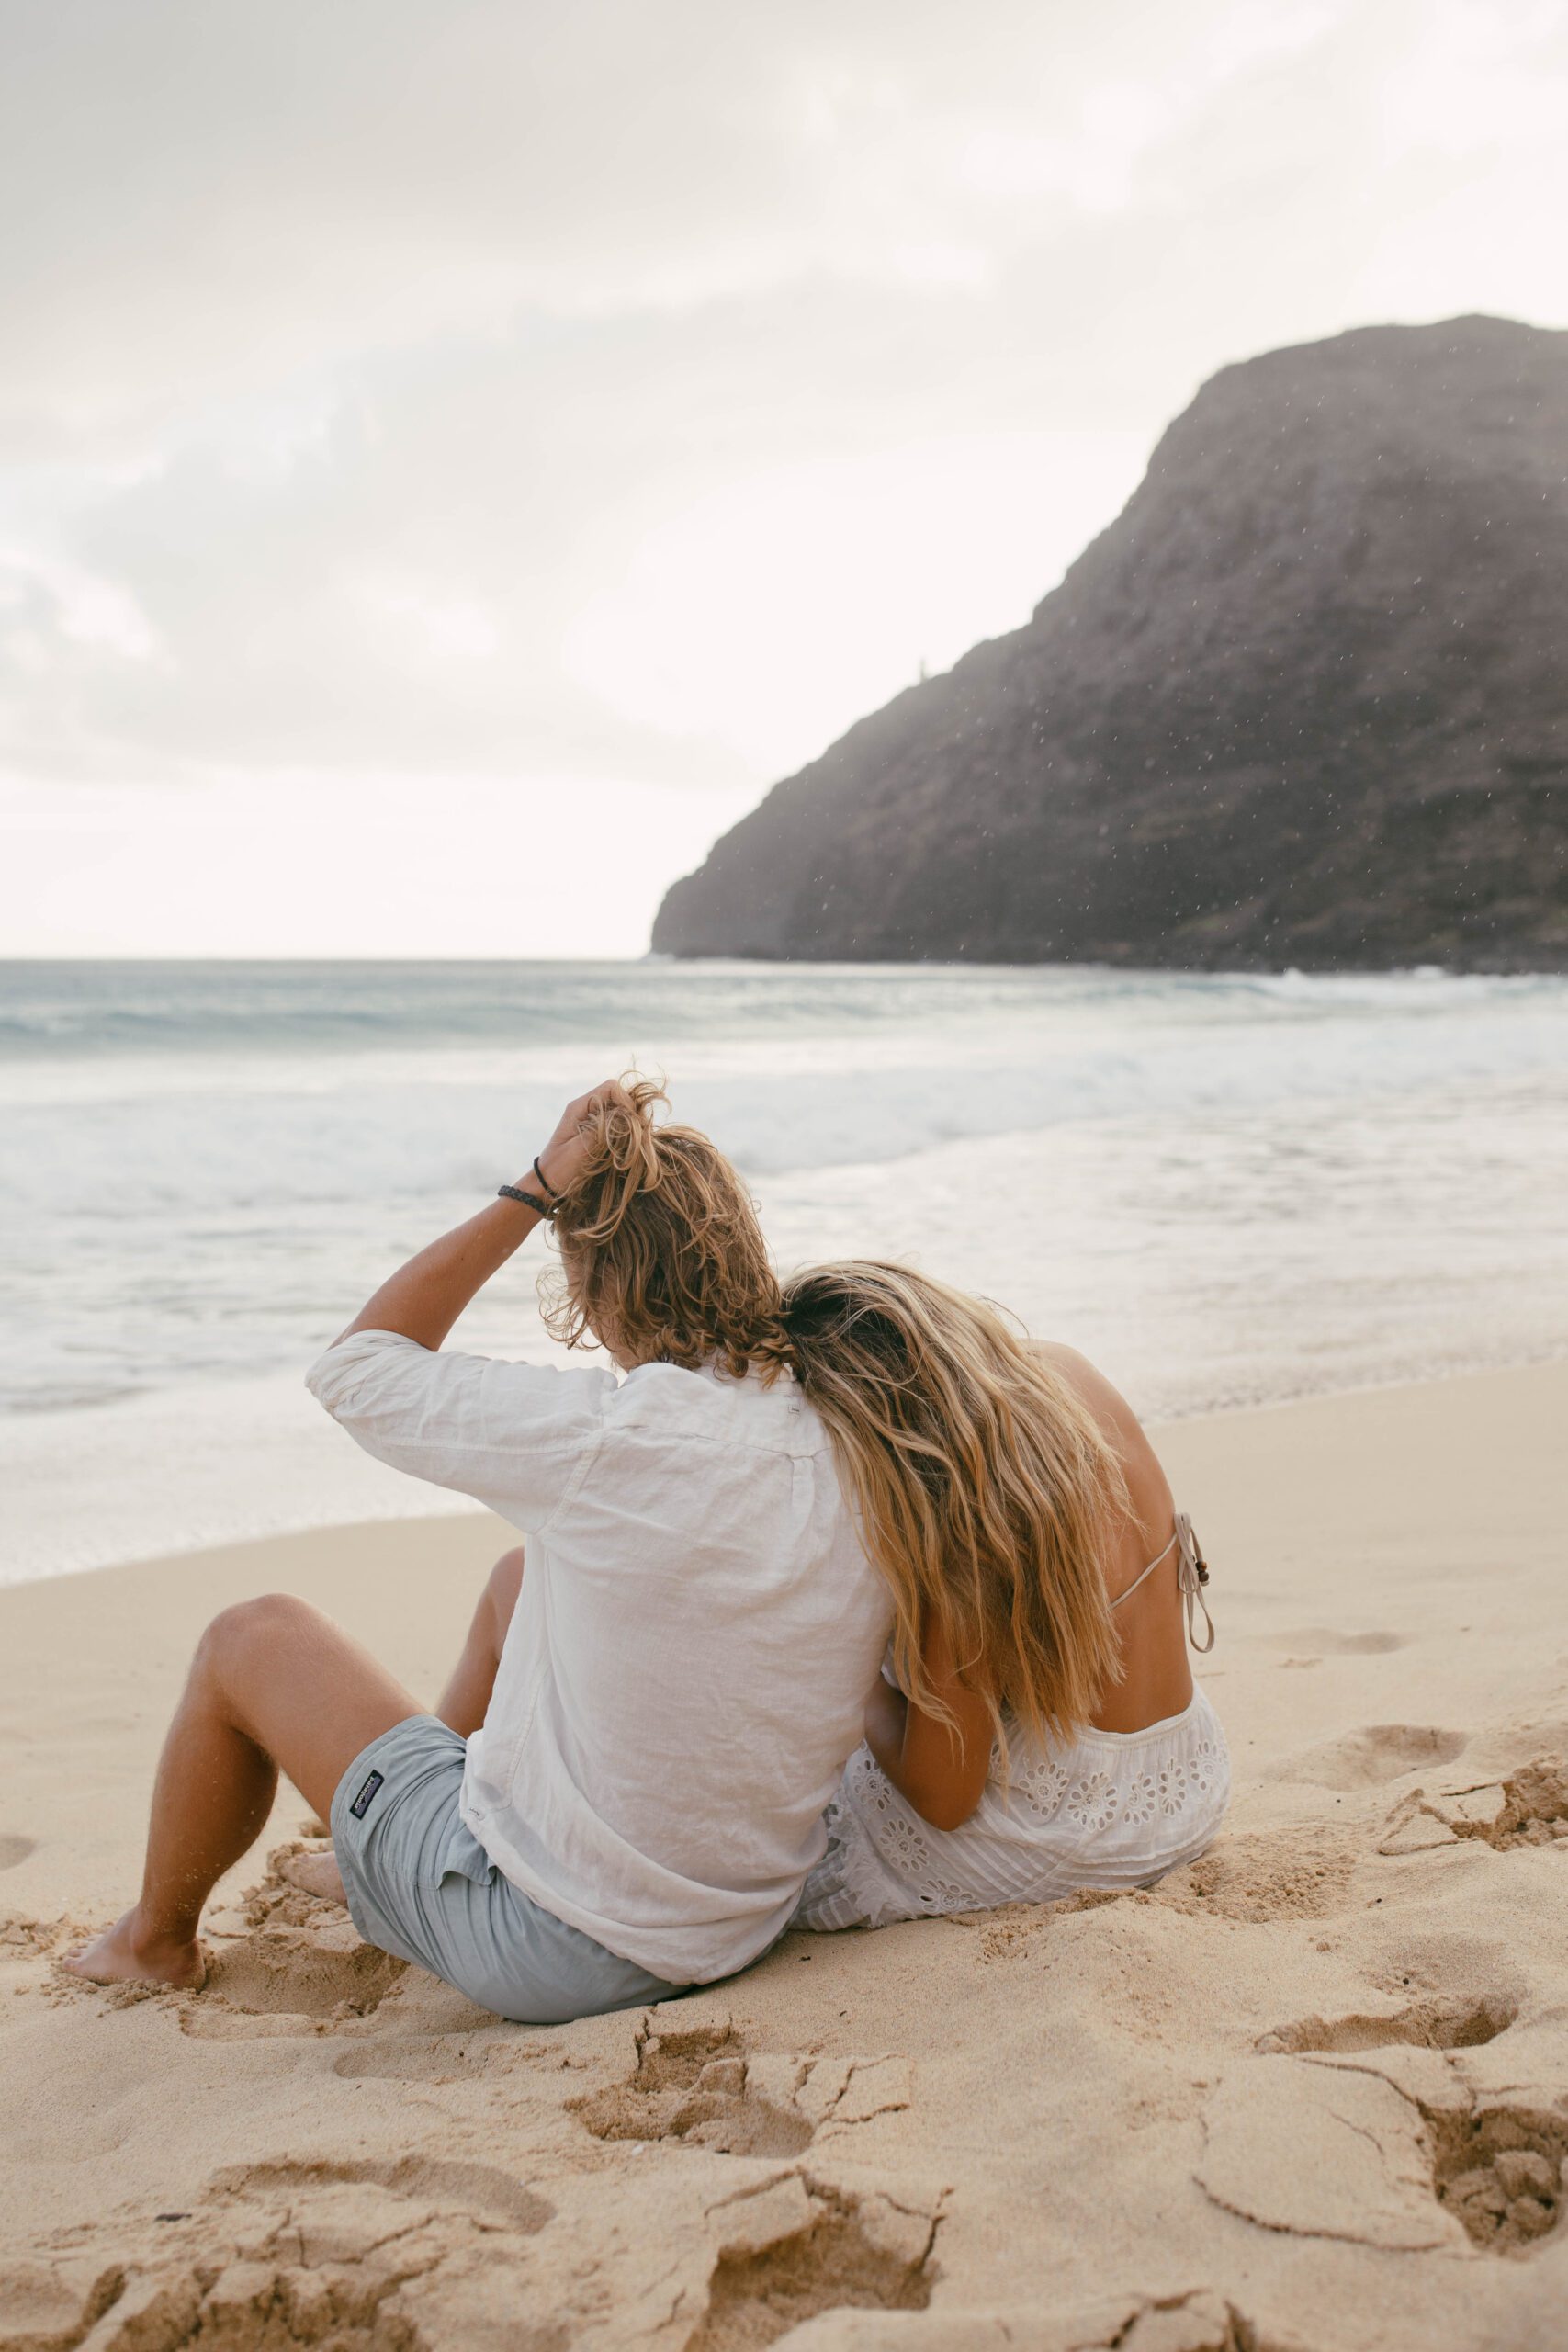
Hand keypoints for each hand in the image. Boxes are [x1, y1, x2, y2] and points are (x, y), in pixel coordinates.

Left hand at [535, 1079, 628, 1196]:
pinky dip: (626, 1133)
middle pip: (619, 1097)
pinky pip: (617, 1124)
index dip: (626, 1102)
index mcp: (578, 1107)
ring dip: (630, 1124)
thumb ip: (601, 1131)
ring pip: (621, 1111)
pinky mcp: (597, 1131)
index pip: (611, 1088)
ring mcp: (592, 1119)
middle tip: (636, 1135)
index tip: (633, 1124)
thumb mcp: (579, 1149)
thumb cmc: (559, 1168)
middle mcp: (586, 1108)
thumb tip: (626, 1117)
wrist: (547, 1183)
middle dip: (631, 1113)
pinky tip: (625, 1147)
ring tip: (631, 1143)